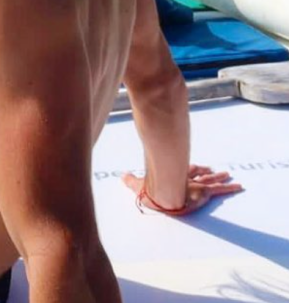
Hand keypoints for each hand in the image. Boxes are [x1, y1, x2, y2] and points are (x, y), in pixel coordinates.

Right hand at [122, 164, 243, 215]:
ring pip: (210, 180)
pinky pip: (219, 190)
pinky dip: (229, 188)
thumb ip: (131, 180)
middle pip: (199, 174)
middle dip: (207, 173)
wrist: (161, 193)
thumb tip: (122, 175)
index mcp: (171, 176)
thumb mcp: (137, 185)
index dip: (191, 170)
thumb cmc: (150, 189)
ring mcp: (195, 184)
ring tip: (228, 176)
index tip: (198, 168)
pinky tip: (238, 186)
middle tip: (215, 171)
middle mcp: (185, 178)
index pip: (183, 171)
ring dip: (220, 178)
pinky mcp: (204, 191)